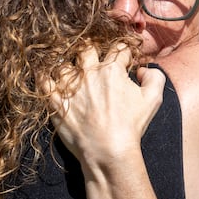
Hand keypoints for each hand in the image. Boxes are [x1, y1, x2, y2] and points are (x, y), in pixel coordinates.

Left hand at [45, 45, 164, 168]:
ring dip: (67, 64)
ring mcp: (69, 86)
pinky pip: (43, 81)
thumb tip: (142, 70)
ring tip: (69, 69)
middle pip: (86, 48)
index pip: (118, 49)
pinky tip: (45, 74)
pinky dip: (43, 75)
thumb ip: (155, 77)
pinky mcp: (55, 101)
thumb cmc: (131, 126)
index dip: (123, 52)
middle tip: (92, 57)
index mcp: (112, 70)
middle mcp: (89, 73)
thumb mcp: (153, 99)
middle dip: (91, 49)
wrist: (108, 150)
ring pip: (63, 63)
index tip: (123, 59)